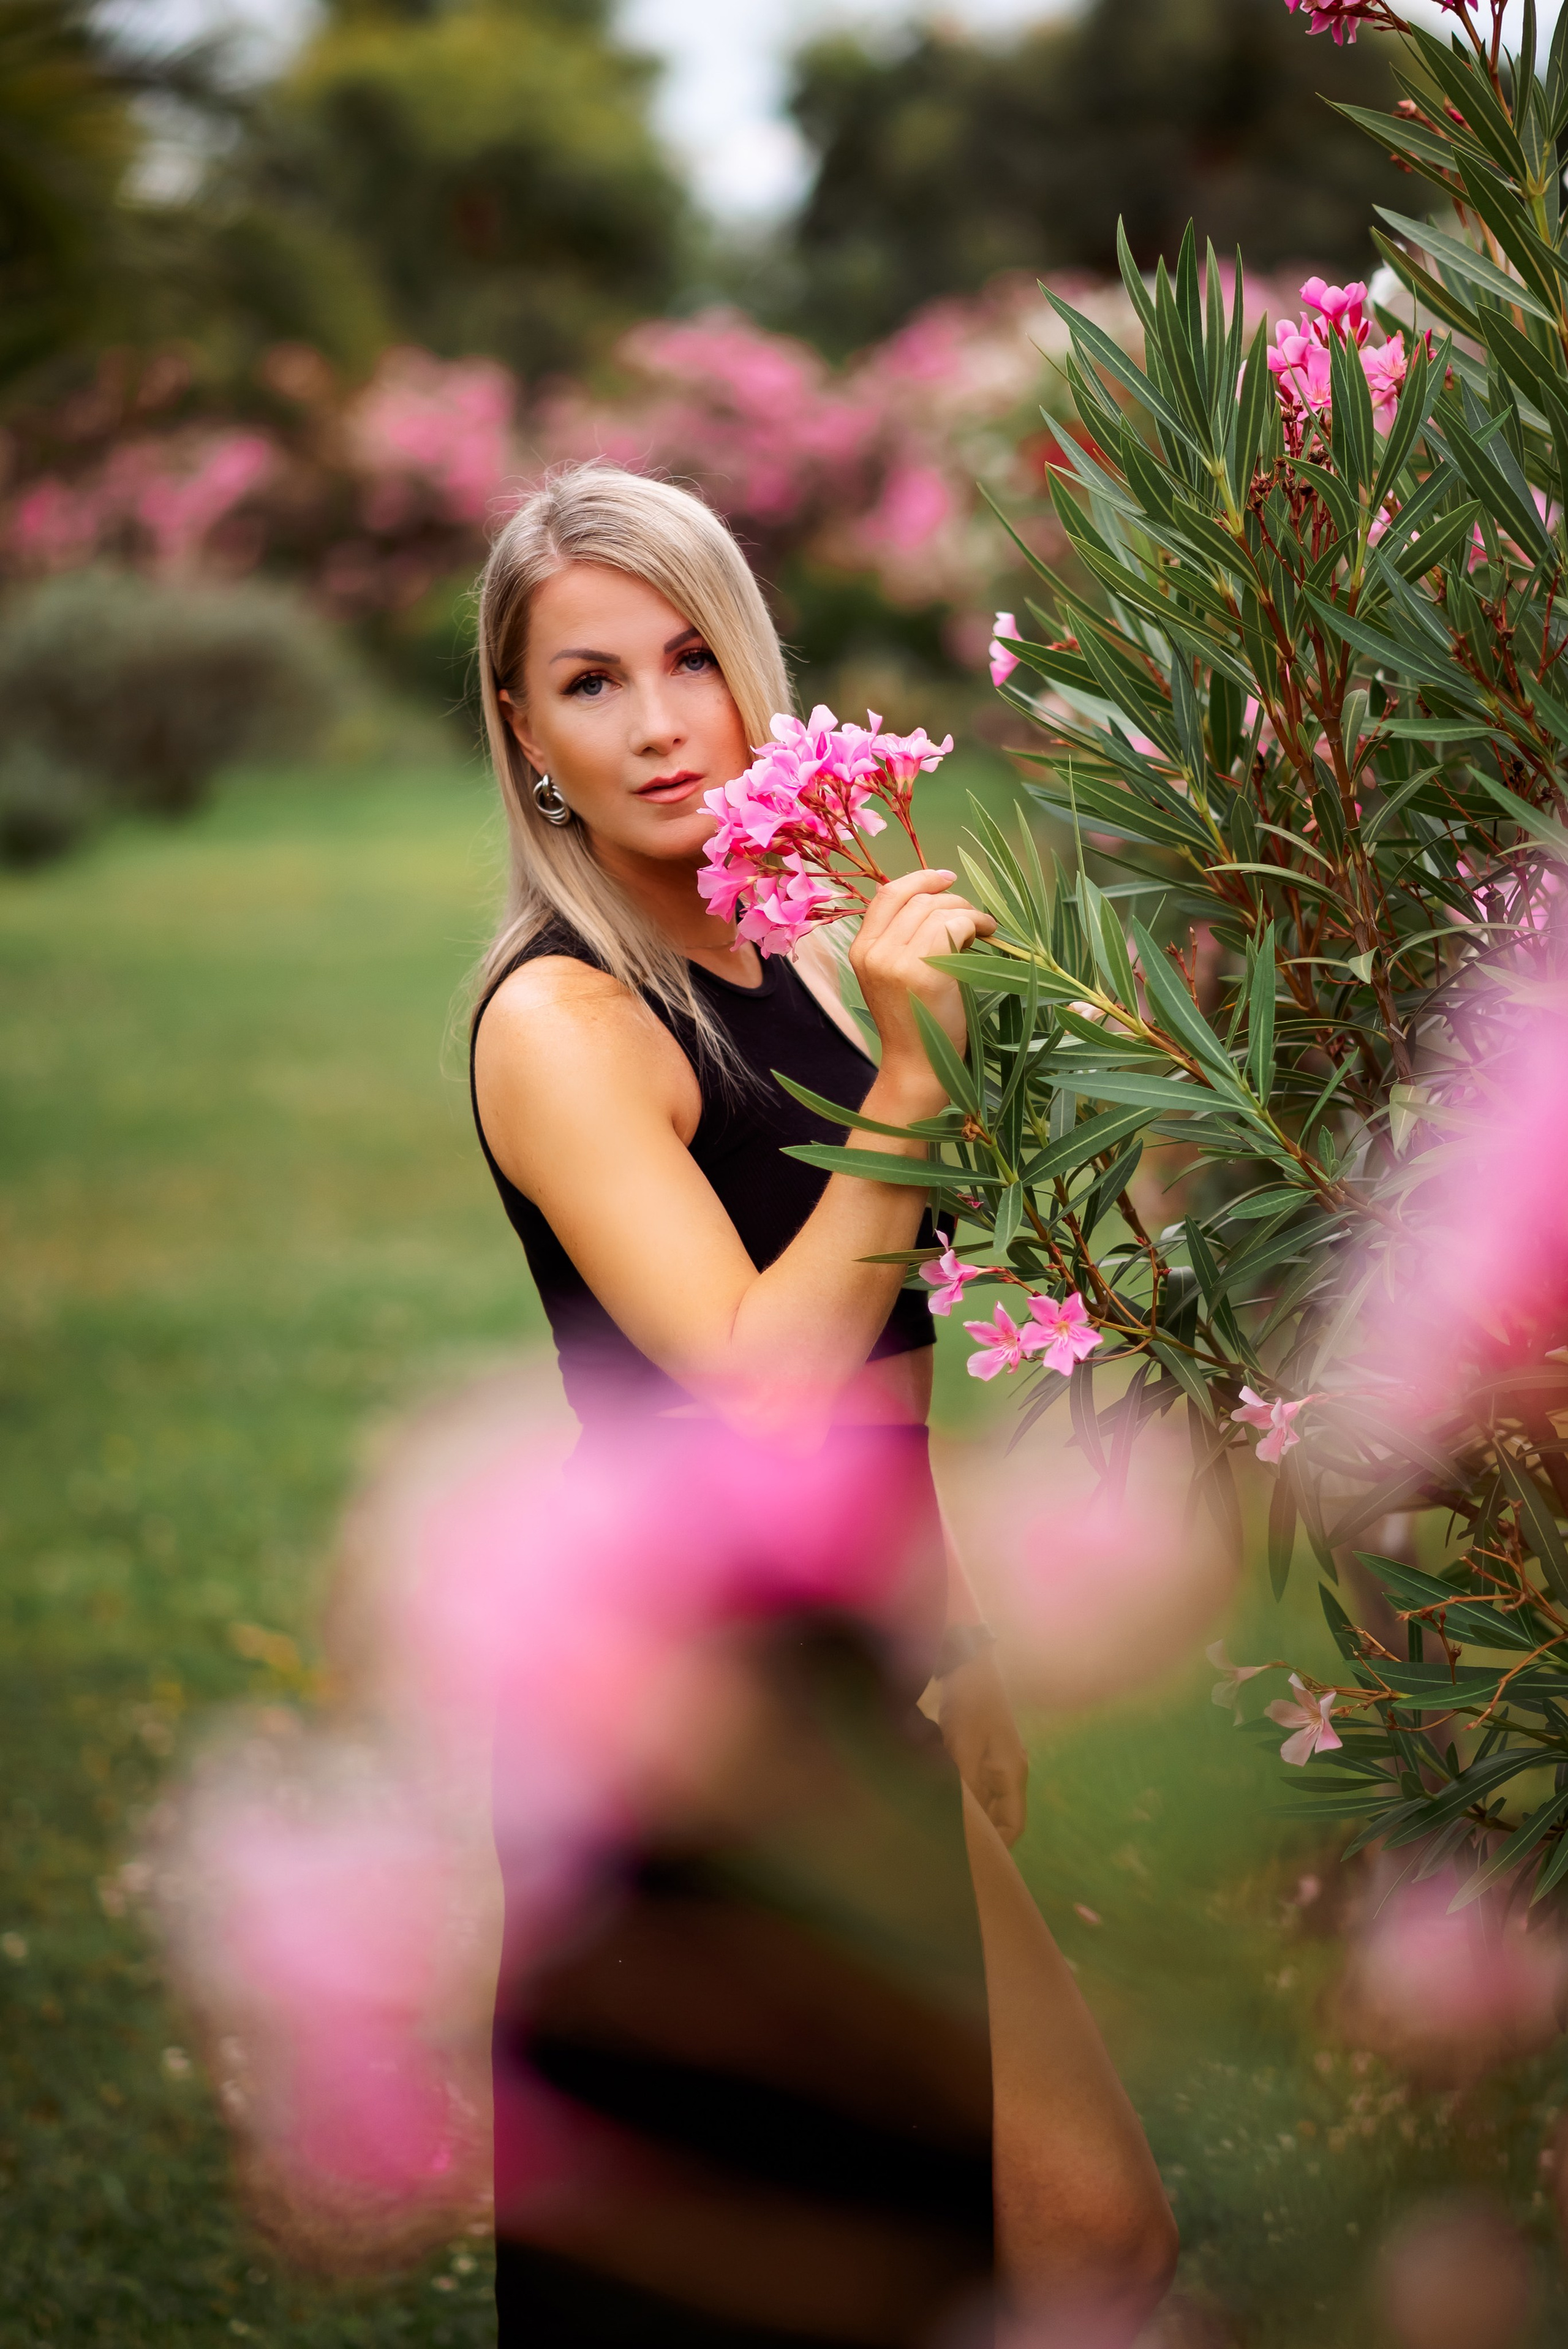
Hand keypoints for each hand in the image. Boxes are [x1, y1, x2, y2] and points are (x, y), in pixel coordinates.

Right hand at [849, 869, 995, 1098]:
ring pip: (938, 910)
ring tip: (984, 929)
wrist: (917, 1067)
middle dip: (953, 900)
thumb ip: (900, 940)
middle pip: (918, 900)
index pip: (886, 895)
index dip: (919, 879)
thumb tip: (935, 899)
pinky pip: (954, 926)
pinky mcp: (925, 973)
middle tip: (975, 918)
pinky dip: (976, 923)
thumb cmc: (915, 1023)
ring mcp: (896, 963)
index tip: (947, 878)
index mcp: (861, 950)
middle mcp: (874, 953)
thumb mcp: (892, 976)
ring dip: (968, 912)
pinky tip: (986, 936)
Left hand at [937, 1648, 1027, 1845]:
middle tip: (950, 1848)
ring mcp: (998, 1761)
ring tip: (940, 1826)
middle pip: (1000, 1817)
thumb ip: (965, 1786)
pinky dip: (963, 1795)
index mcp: (1012, 1773)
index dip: (998, 1847)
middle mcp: (1010, 1771)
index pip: (1014, 1825)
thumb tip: (962, 1823)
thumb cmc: (970, 1703)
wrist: (969, 1664)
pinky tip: (938, 1798)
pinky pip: (977, 1784)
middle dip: (980, 1834)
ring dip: (970, 1814)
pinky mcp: (983, 1751)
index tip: (973, 1861)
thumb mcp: (963, 1747)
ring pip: (987, 1801)